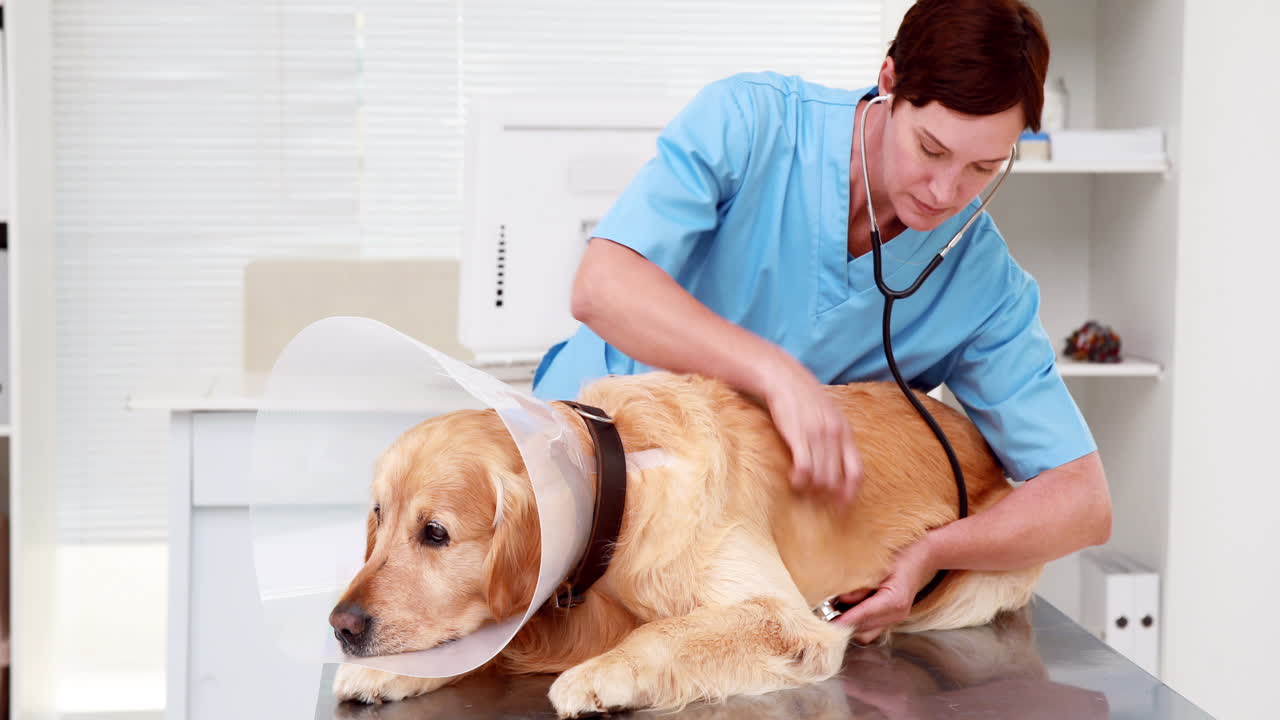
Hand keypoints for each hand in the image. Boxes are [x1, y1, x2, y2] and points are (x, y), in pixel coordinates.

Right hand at [759, 354, 863, 504]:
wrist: (784, 378)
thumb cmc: (805, 398)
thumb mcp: (830, 415)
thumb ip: (837, 437)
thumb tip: (838, 462)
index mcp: (845, 432)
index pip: (856, 471)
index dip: (850, 492)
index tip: (843, 505)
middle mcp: (834, 435)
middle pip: (835, 479)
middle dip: (826, 495)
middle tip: (815, 499)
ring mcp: (817, 435)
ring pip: (820, 476)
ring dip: (811, 489)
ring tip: (802, 490)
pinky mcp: (798, 435)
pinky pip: (804, 468)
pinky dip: (799, 480)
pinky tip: (794, 480)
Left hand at [834, 537, 937, 643]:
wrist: (923, 555)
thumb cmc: (901, 555)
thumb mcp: (878, 564)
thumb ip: (861, 584)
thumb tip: (840, 600)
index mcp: (895, 599)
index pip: (864, 615)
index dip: (844, 621)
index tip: (827, 624)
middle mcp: (897, 614)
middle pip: (863, 628)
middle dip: (843, 623)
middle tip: (822, 614)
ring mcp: (895, 618)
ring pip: (866, 633)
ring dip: (849, 624)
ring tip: (833, 610)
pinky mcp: (891, 618)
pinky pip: (871, 628)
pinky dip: (857, 622)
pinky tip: (846, 609)